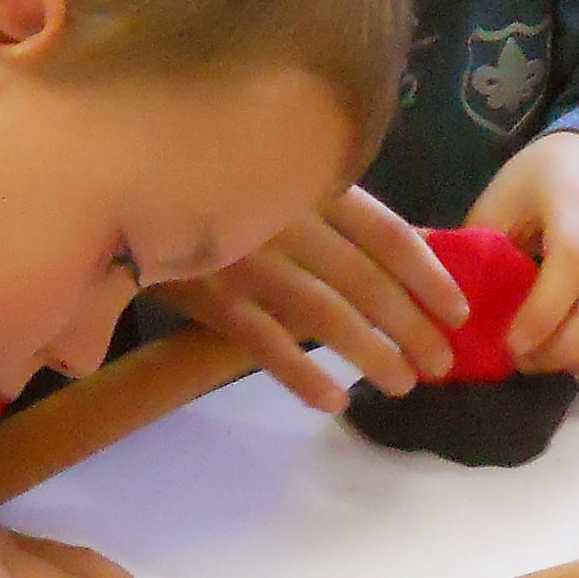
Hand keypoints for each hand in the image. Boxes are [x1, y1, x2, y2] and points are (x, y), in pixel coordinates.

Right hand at [156, 187, 468, 413]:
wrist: (119, 184)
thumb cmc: (213, 179)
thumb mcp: (280, 177)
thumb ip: (333, 206)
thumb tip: (412, 245)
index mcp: (311, 183)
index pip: (389, 234)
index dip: (430, 276)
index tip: (459, 312)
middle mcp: (287, 215)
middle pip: (366, 280)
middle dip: (411, 326)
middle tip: (440, 364)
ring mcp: (247, 255)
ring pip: (324, 313)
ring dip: (370, 353)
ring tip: (402, 384)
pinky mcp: (209, 293)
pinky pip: (264, 342)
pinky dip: (301, 374)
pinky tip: (333, 400)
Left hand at [468, 129, 578, 375]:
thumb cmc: (534, 187)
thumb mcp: (498, 203)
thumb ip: (479, 251)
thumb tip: (449, 312)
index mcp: (574, 200)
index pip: (574, 259)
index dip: (544, 311)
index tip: (511, 345)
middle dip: (569, 346)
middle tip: (528, 362)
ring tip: (557, 364)